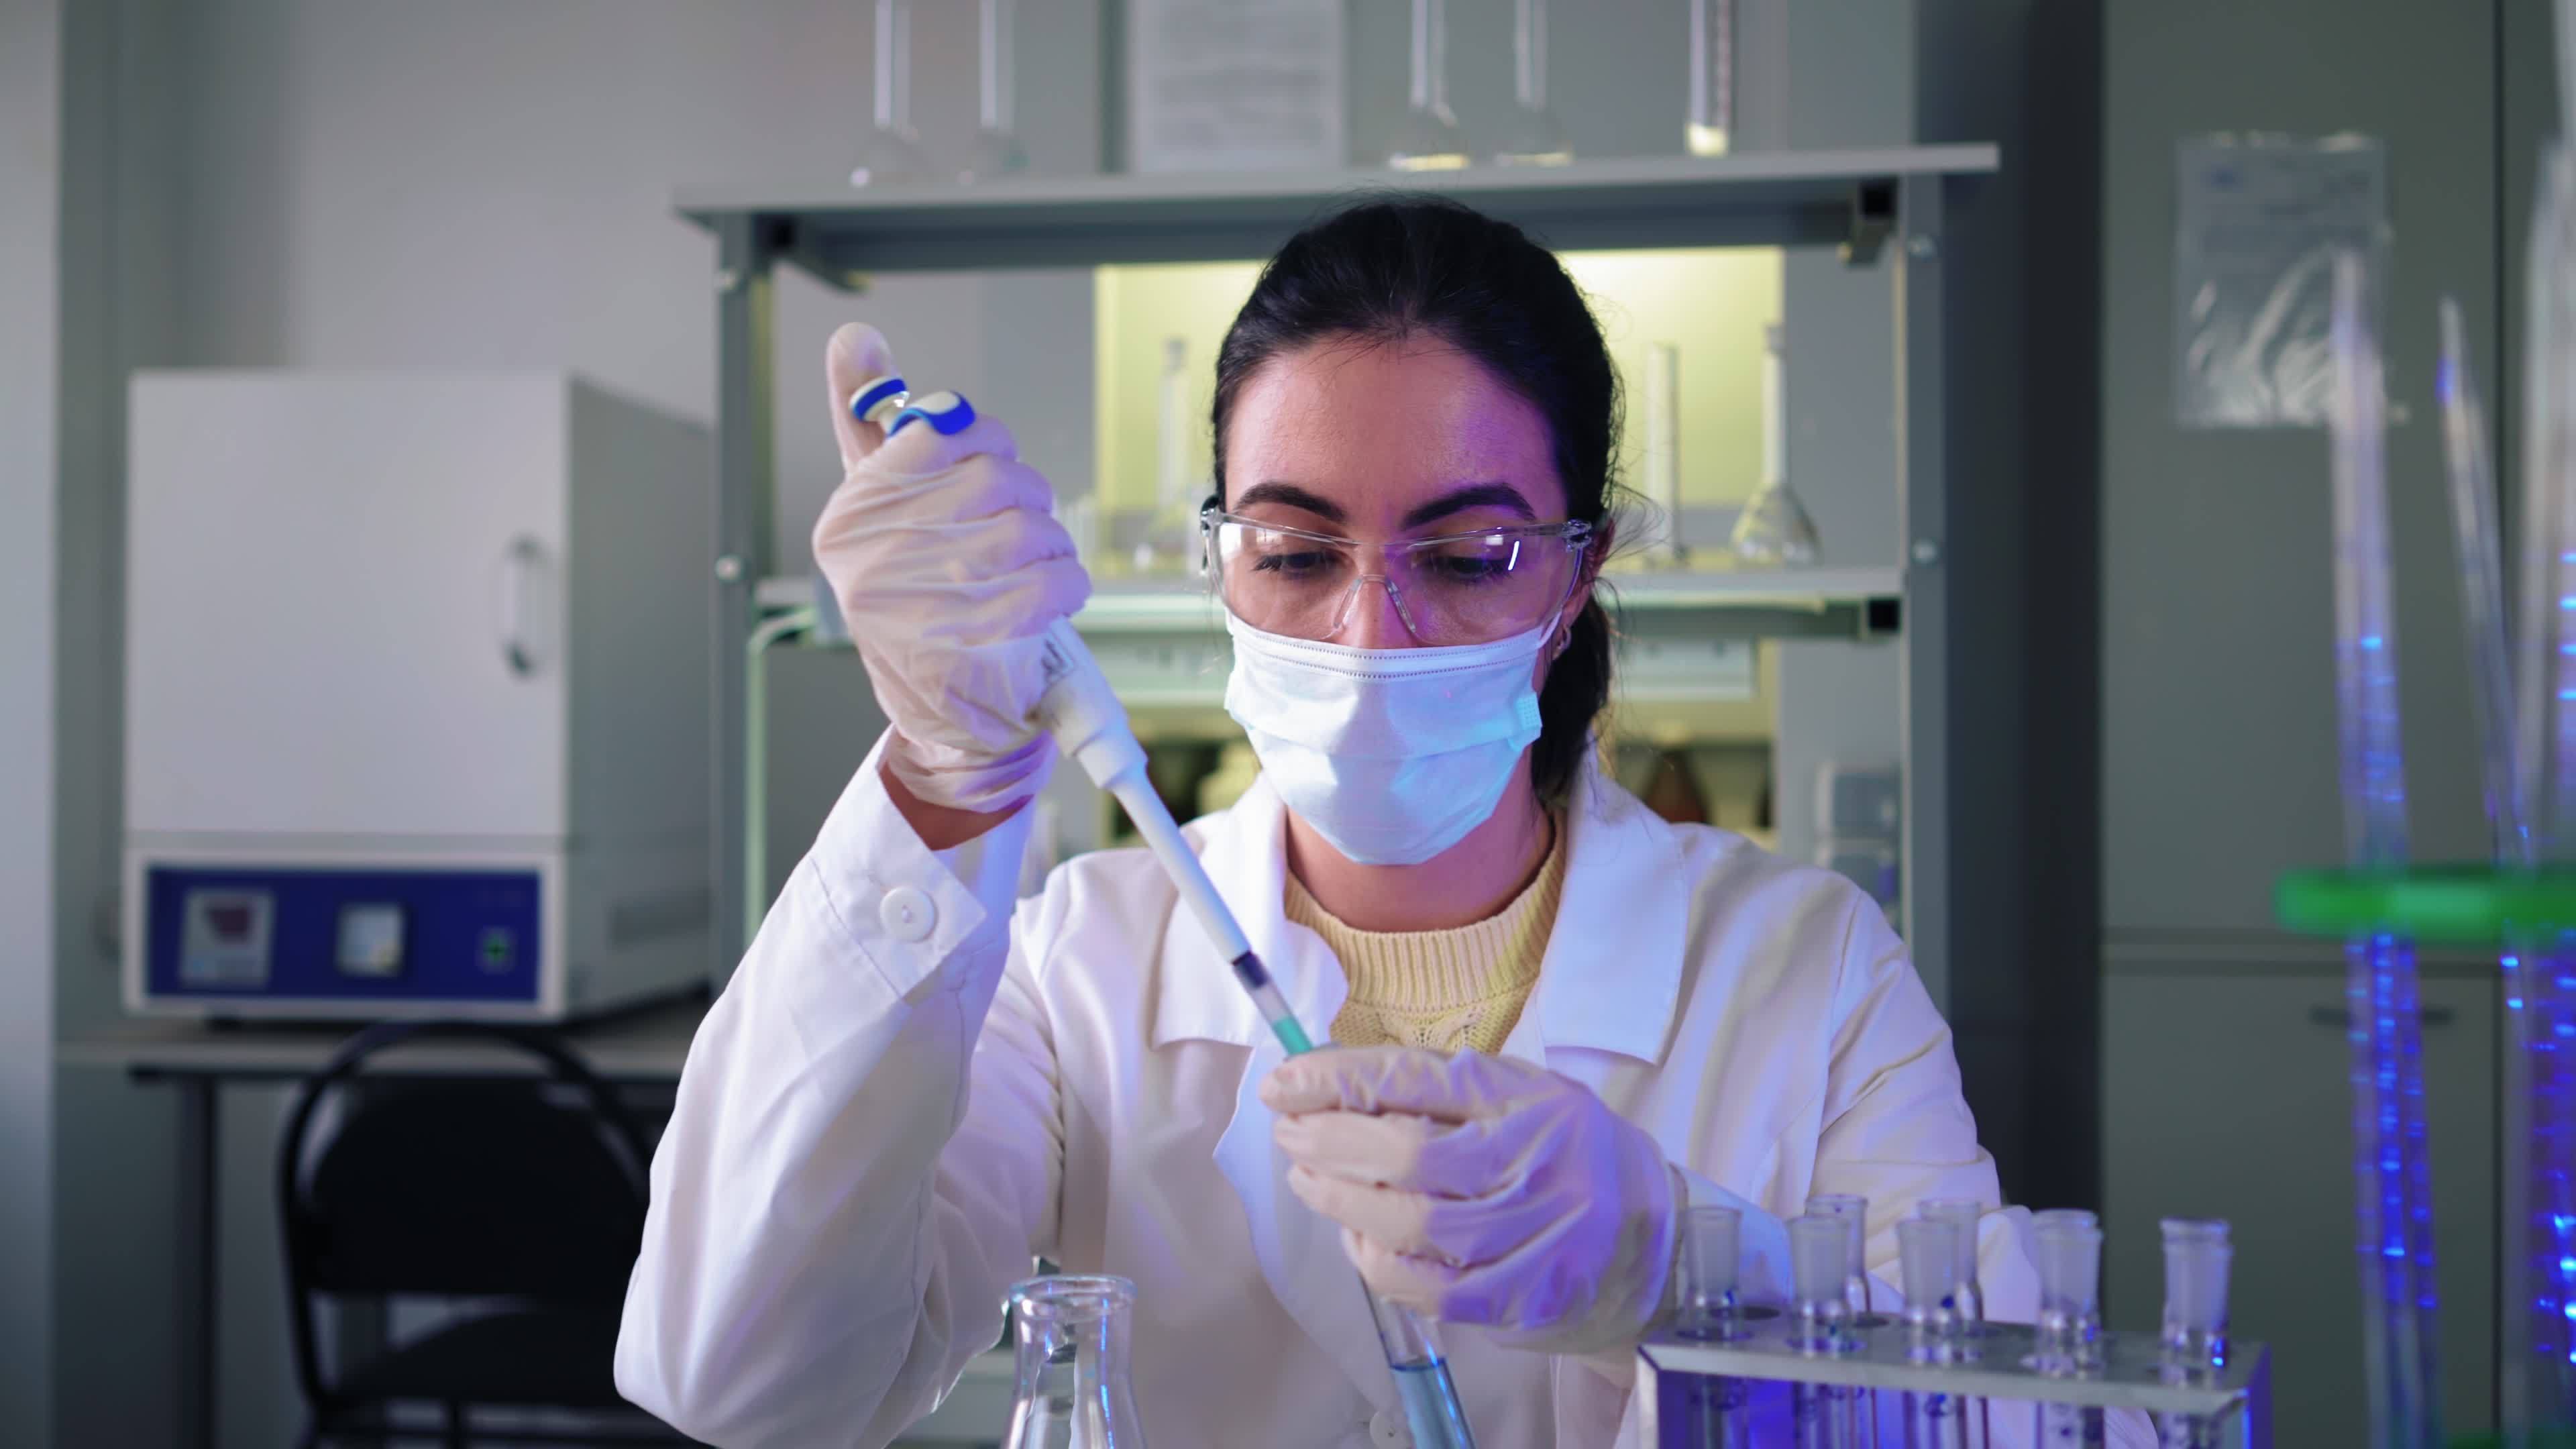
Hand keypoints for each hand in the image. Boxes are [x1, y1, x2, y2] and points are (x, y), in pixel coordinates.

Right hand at [815, 323, 1089, 814]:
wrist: (947, 717)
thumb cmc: (924, 597)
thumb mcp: (888, 508)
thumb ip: (869, 418)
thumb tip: (853, 337)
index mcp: (849, 514)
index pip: (939, 430)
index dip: (987, 443)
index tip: (991, 470)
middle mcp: (869, 558)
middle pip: (992, 477)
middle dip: (1027, 499)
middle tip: (1021, 531)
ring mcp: (913, 605)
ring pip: (1028, 527)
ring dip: (1050, 546)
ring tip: (1033, 569)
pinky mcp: (965, 646)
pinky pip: (1051, 579)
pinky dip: (1066, 585)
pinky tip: (1049, 599)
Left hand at [1262, 1046, 1680, 1357]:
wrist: (1653, 1246)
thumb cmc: (1567, 1157)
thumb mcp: (1522, 1097)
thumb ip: (1441, 1087)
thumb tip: (1334, 1078)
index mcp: (1528, 1098)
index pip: (1415, 1079)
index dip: (1337, 1080)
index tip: (1284, 1082)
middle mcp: (1534, 1161)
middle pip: (1406, 1153)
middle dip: (1328, 1141)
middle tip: (1289, 1133)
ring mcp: (1531, 1234)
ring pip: (1411, 1223)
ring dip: (1340, 1202)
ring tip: (1308, 1181)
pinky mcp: (1523, 1295)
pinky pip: (1428, 1286)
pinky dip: (1378, 1262)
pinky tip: (1357, 1238)